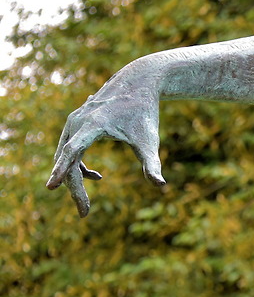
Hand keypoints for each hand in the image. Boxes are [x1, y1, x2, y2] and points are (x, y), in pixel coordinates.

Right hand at [46, 63, 165, 216]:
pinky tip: (98, 177)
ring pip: (67, 156)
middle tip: (85, 213)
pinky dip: (80, 166)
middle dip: (74, 188)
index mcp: (93, 124)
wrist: (137, 83)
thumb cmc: (145, 113)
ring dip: (75, 180)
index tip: (50, 187)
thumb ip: (152, 163)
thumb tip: (160, 185)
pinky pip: (70, 149)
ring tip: (85, 205)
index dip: (62, 170)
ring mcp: (73, 122)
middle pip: (68, 160)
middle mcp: (77, 121)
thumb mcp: (149, 140)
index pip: (74, 151)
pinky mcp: (75, 124)